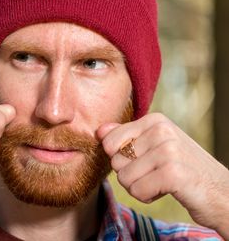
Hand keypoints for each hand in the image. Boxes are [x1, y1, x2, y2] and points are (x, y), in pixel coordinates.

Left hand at [97, 113, 228, 235]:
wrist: (223, 193)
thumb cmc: (184, 169)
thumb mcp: (155, 146)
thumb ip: (126, 136)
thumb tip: (99, 130)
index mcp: (155, 120)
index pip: (109, 142)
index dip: (122, 159)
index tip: (147, 160)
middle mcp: (161, 130)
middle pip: (115, 161)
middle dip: (131, 175)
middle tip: (158, 174)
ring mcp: (168, 149)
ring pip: (124, 178)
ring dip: (140, 187)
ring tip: (163, 182)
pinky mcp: (173, 173)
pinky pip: (137, 190)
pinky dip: (148, 196)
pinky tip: (168, 190)